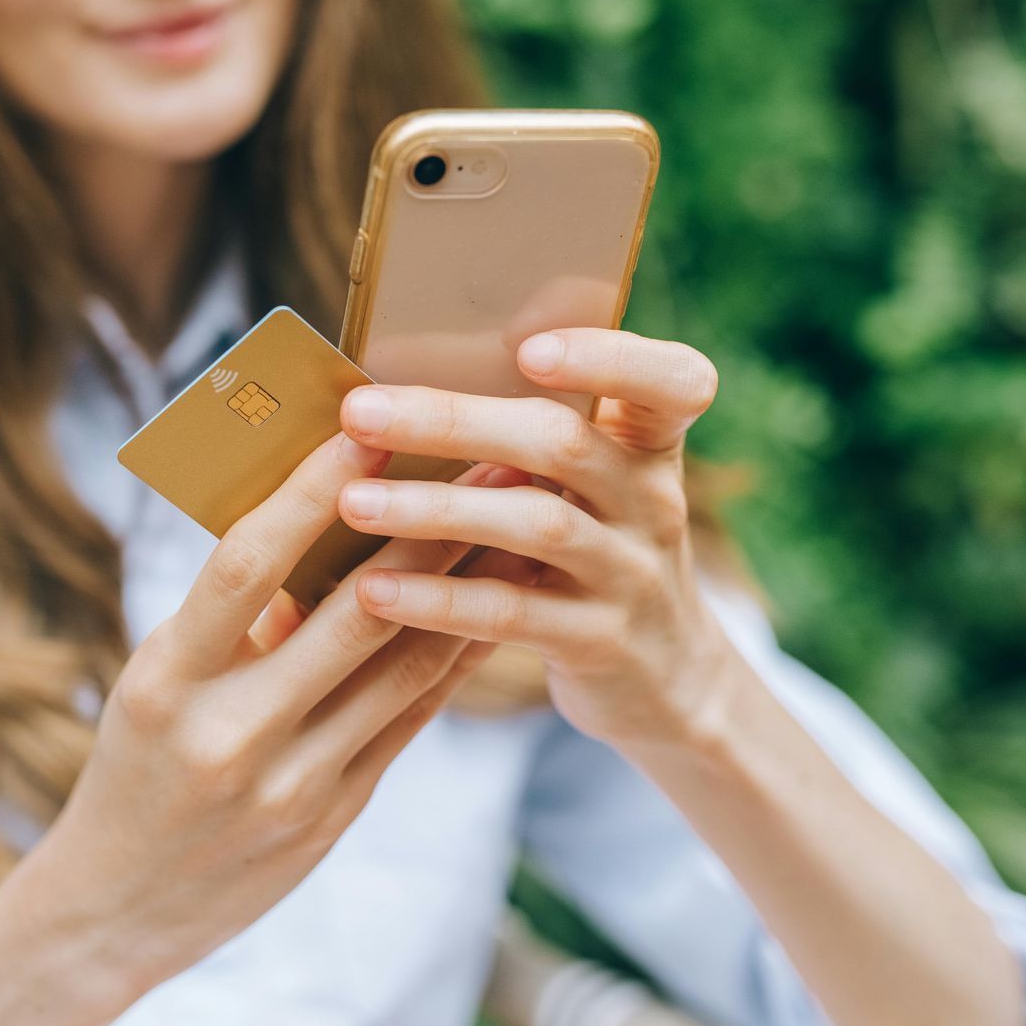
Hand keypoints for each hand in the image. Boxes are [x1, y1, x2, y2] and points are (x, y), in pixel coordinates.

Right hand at [42, 431, 523, 989]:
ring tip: (513, 519)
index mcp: (165, 680)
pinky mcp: (332, 815)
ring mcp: (288, 782)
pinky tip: (495, 605)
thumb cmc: (133, 769)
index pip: (245, 566)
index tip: (364, 427)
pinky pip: (409, 720)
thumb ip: (233, 622)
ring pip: (401, 667)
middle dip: (425, 527)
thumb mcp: (156, 684)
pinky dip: (455, 656)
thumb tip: (318, 526)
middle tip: (484, 454)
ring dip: (466, 584)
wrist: (115, 909)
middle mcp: (229, 732)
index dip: (308, 492)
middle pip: (350, 613)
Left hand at [334, 329, 748, 754]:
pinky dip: (440, 598)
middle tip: (359, 410)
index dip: (608, 357)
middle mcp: (651, 500)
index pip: (671, 381)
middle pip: (563, 443)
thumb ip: (531, 430)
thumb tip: (395, 364)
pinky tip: (375, 590)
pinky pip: (513, 613)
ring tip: (354, 502)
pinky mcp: (601, 642)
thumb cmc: (593, 549)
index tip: (528, 349)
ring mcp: (633, 573)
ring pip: (536, 525)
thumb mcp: (592, 484)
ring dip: (436, 509)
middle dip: (454, 422)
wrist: (662, 676)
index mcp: (649, 443)